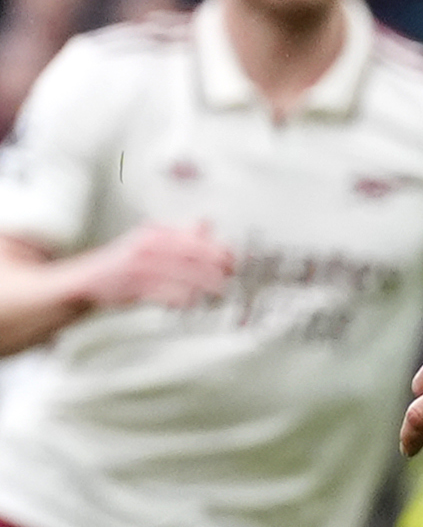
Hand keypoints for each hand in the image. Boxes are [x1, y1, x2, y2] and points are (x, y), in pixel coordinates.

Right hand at [69, 220, 236, 311]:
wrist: (85, 281)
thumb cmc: (124, 264)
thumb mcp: (151, 242)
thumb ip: (181, 235)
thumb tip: (207, 223)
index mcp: (155, 233)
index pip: (195, 239)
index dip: (218, 251)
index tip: (234, 261)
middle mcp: (148, 246)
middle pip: (193, 258)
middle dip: (216, 271)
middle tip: (230, 281)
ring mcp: (140, 266)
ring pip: (184, 277)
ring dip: (204, 288)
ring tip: (218, 296)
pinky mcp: (133, 286)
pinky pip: (167, 294)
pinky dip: (182, 300)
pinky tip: (191, 303)